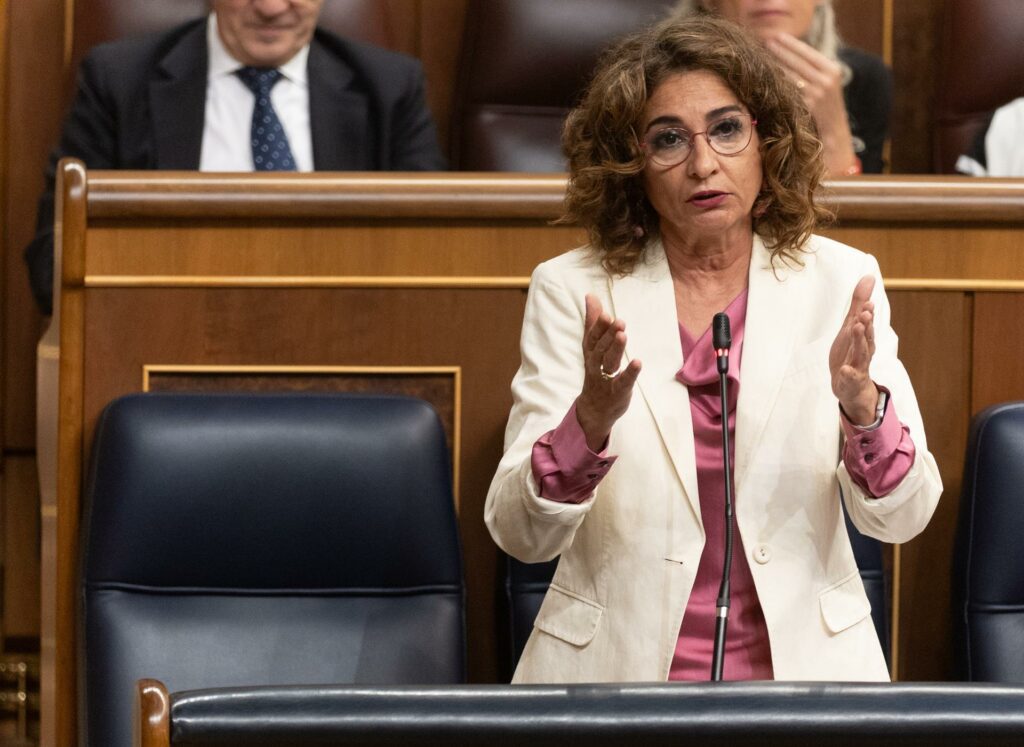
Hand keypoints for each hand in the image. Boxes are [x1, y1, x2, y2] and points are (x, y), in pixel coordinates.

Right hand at [576, 294, 641, 450]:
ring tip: (623, 335)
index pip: (592, 337)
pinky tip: (637, 363)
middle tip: (618, 321)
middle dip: (608, 335)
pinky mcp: (618, 392)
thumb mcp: (592, 347)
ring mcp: (605, 379)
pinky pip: (623, 382)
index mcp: (590, 352)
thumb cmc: (595, 371)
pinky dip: (630, 373)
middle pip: (600, 348)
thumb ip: (592, 322)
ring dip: (616, 349)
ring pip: (609, 362)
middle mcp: (595, 364)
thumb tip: (590, 296)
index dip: (598, 326)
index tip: (605, 313)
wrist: (593, 409)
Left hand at [765, 32, 858, 177]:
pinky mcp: (806, 106)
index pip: (808, 52)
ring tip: (761, 57)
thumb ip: (812, 69)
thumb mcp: (825, 83)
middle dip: (779, 51)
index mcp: (832, 69)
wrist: (834, 132)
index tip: (777, 36)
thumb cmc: (825, 106)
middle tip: (765, 41)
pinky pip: (787, 91)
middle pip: (797, 61)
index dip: (791, 43)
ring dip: (775, 65)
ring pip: (790, 75)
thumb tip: (789, 53)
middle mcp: (826, 79)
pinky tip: (765, 78)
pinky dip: (776, 83)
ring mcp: (816, 93)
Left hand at [829, 275, 878, 424]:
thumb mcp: (852, 326)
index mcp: (865, 337)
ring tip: (856, 328)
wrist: (851, 385)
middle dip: (866, 324)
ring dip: (859, 341)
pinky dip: (848, 373)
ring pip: (860, 353)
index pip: (867, 324)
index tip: (868, 303)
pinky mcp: (850, 379)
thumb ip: (859, 304)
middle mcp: (864, 350)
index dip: (868, 314)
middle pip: (866, 336)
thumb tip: (869, 277)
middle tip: (864, 312)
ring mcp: (858, 365)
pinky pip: (850, 376)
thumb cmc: (852, 351)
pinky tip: (845, 370)